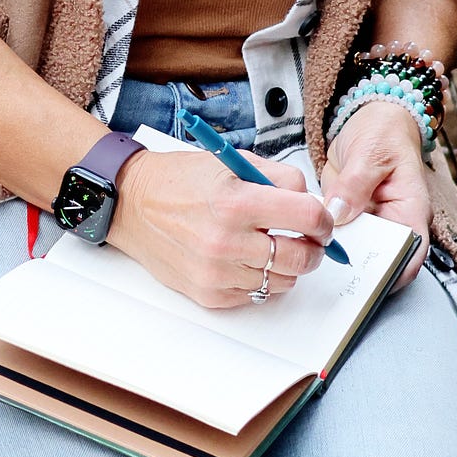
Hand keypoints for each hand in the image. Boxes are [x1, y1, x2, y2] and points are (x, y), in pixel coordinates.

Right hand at [110, 149, 332, 310]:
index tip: (321, 220)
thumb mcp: (231, 161)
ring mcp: (217, 272)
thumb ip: (278, 178)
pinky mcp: (208, 294)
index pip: (307, 217)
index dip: (323, 219)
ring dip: (286, 265)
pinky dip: (259, 279)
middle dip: (313, 248)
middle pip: (301, 257)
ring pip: (282, 281)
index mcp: (236, 201)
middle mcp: (227, 240)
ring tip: (270, 246)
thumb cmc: (180, 180)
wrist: (132, 204)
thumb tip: (313, 201)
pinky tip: (245, 259)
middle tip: (309, 239)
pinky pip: (255, 295)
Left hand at [321, 100, 430, 286]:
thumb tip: (340, 214)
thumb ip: (355, 184)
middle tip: (330, 269)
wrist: (370, 120)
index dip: (394, 273)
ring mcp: (369, 222)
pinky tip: (302, 239)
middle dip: (357, 270)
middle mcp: (392, 222)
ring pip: (354, 251)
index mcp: (410, 210)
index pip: (411, 254)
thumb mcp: (370, 152)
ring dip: (334, 254)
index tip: (369, 282)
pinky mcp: (347, 216)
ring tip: (311, 258)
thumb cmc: (383, 133)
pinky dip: (320, 237)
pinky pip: (334, 234)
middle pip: (380, 259)